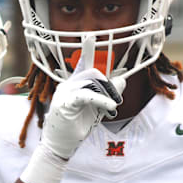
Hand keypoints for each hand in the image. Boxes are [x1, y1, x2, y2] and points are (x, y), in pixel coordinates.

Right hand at [41, 36, 125, 159]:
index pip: (82, 65)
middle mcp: (67, 85)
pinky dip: (101, 100)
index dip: (87, 51)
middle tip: (114, 102)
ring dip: (107, 96)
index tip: (91, 37)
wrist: (60, 145)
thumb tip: (122, 80)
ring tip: (111, 108)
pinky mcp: (65, 102)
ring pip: (93, 83)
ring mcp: (64, 92)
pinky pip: (87, 95)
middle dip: (109, 86)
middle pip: (94, 73)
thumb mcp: (97, 110)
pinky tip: (110, 107)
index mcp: (73, 85)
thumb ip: (108, 95)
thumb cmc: (76, 128)